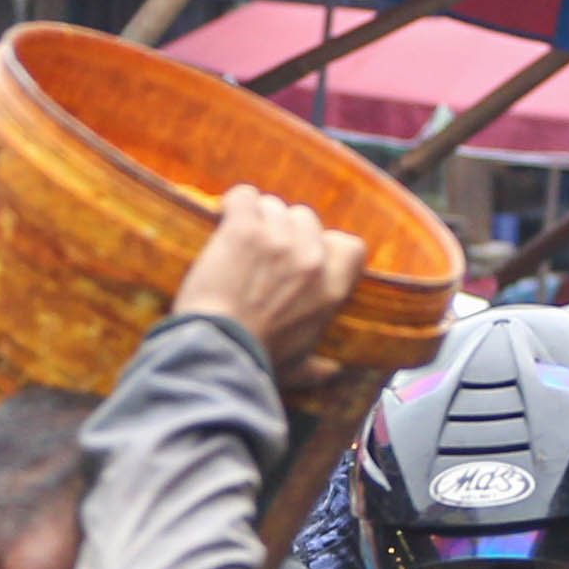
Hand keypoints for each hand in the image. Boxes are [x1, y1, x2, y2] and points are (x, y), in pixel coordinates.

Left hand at [171, 184, 366, 370]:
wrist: (218, 350)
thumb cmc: (256, 362)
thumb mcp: (297, 368)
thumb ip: (318, 367)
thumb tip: (333, 373)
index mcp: (331, 290)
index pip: (351, 246)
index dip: (328, 244)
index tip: (307, 252)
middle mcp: (311, 260)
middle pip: (305, 218)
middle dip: (284, 229)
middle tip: (261, 249)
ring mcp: (278, 241)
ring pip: (273, 206)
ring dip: (256, 218)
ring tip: (237, 240)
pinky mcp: (244, 230)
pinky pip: (244, 196)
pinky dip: (234, 203)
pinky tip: (225, 215)